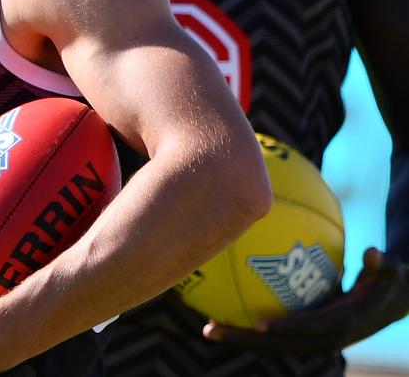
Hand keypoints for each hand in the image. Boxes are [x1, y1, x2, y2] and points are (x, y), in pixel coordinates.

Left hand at [202, 248, 408, 356]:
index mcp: (340, 324)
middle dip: (244, 340)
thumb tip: (372, 253)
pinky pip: (274, 334)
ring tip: (208, 326)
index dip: (285, 329)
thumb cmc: (385, 280)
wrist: (389, 303)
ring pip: (271, 344)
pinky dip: (249, 328)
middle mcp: (321, 338)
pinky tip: (222, 309)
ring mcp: (311, 339)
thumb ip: (380, 264)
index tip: (257, 325)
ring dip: (239, 337)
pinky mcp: (305, 334)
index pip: (308, 330)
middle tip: (210, 329)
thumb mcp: (388, 272)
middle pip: (278, 344)